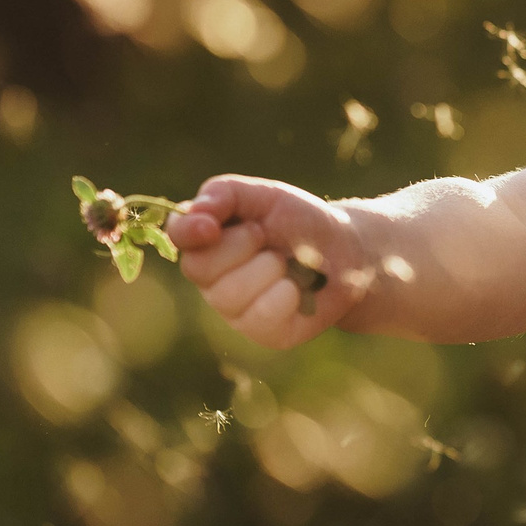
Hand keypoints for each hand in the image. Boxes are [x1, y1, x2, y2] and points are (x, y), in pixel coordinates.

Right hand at [169, 175, 371, 349]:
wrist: (347, 252)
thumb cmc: (300, 222)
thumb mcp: (267, 196)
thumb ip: (226, 194)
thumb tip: (192, 211)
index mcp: (207, 241)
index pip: (178, 237)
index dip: (188, 233)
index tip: (209, 226)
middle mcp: (212, 279)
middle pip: (200, 268)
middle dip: (241, 245)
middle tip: (266, 234)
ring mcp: (234, 309)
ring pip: (230, 295)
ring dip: (269, 268)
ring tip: (287, 261)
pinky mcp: (263, 332)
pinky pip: (261, 316)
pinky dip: (287, 294)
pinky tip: (299, 287)